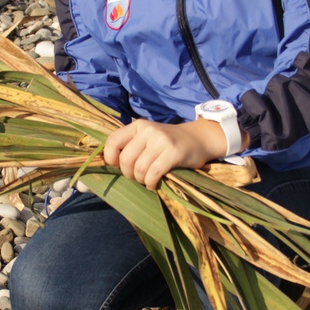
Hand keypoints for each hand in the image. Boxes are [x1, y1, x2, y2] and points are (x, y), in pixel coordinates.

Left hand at [104, 119, 233, 189]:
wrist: (198, 138)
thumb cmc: (168, 142)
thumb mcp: (148, 137)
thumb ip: (131, 145)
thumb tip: (111, 164)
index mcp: (138, 126)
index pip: (113, 141)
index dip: (111, 158)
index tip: (118, 166)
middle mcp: (148, 131)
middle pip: (125, 159)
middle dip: (128, 174)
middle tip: (137, 176)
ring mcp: (161, 141)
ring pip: (139, 168)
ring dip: (140, 180)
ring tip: (146, 180)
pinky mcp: (173, 153)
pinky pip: (154, 173)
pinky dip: (151, 183)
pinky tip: (153, 184)